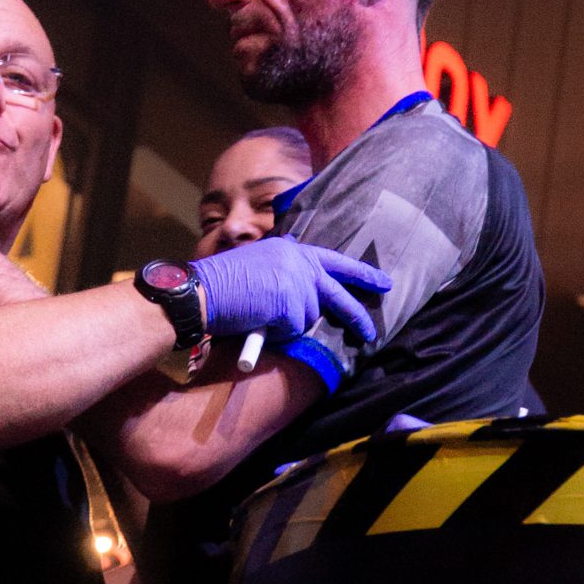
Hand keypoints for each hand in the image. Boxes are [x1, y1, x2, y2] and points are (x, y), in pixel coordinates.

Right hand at [191, 237, 389, 347]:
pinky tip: (256, 321)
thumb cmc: (223, 286)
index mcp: (292, 249)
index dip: (361, 273)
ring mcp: (297, 281)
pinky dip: (276, 334)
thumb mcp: (260, 268)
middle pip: (338, 293)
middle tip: (371, 334)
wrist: (201, 291)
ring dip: (287, 325)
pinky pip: (293, 331)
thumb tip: (306, 297)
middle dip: (356, 316)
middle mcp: (299, 261)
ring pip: (308, 318)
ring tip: (258, 315)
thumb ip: (285, 274)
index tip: (383, 283)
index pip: (334, 261)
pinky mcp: (291, 304)